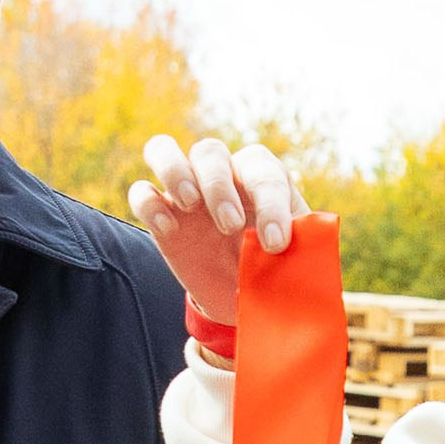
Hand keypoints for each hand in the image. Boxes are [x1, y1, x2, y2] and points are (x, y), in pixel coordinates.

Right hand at [127, 134, 306, 326]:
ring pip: (163, 149)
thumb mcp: (295, 262)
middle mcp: (220, 174)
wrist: (243, 294)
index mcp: (259, 177)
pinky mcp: (160, 213)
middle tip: (231, 227)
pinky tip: (167, 228)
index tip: (275, 244)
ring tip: (190, 204)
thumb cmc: (274, 268)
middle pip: (208, 151)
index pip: (261, 171)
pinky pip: (141, 192)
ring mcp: (184, 191)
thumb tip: (303, 247)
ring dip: (175, 171)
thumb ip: (302, 249)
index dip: (270, 204)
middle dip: (219, 187)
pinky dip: (149, 203)